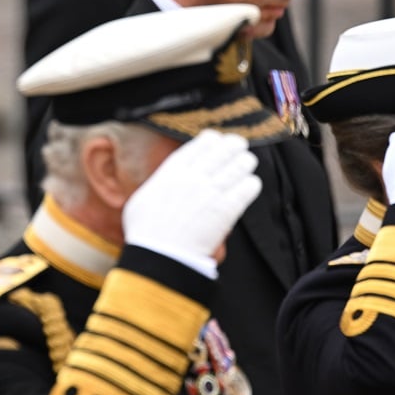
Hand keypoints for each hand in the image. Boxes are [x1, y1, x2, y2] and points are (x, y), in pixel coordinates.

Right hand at [122, 129, 260, 268]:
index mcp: (174, 170)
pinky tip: (249, 186)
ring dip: (245, 163)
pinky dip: (251, 184)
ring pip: (242, 164)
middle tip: (239, 148)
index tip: (218, 142)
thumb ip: (160, 183)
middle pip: (226, 148)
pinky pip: (249, 187)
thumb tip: (167, 180)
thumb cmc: (146, 230)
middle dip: (235, 146)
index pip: (204, 142)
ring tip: (246, 165)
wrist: (160, 254)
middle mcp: (195, 176)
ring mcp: (212, 191)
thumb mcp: (143, 197)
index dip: (215, 140)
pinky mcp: (227, 210)